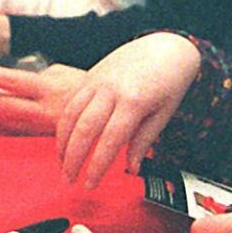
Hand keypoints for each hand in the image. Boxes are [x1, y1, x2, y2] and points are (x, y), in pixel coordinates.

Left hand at [0, 60, 84, 133]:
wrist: (119, 110)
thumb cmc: (90, 85)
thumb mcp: (64, 73)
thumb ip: (41, 76)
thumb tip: (19, 82)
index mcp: (50, 89)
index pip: (10, 81)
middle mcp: (47, 110)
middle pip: (3, 106)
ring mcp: (48, 126)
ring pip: (10, 121)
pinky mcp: (51, 137)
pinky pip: (22, 128)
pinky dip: (8, 118)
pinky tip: (0, 109)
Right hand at [54, 33, 202, 187]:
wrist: (165, 47)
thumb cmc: (169, 82)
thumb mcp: (164, 114)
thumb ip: (144, 141)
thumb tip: (131, 169)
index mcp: (134, 101)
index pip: (110, 141)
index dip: (97, 166)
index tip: (90, 185)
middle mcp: (111, 90)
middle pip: (84, 129)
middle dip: (73, 159)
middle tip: (70, 181)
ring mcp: (97, 81)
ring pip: (70, 115)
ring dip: (63, 144)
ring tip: (63, 166)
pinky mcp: (89, 77)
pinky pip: (70, 103)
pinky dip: (63, 125)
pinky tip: (64, 142)